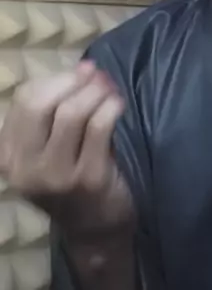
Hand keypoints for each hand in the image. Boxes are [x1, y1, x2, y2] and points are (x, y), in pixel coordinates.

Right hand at [0, 62, 134, 238]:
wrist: (93, 226)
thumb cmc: (72, 174)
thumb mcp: (48, 147)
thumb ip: (56, 108)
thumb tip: (85, 67)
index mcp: (9, 155)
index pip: (24, 100)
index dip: (55, 78)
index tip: (80, 72)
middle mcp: (25, 168)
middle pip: (41, 104)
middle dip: (72, 82)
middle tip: (96, 76)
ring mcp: (56, 176)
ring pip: (72, 113)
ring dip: (96, 92)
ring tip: (110, 90)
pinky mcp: (88, 179)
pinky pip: (99, 127)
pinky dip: (111, 107)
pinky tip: (118, 104)